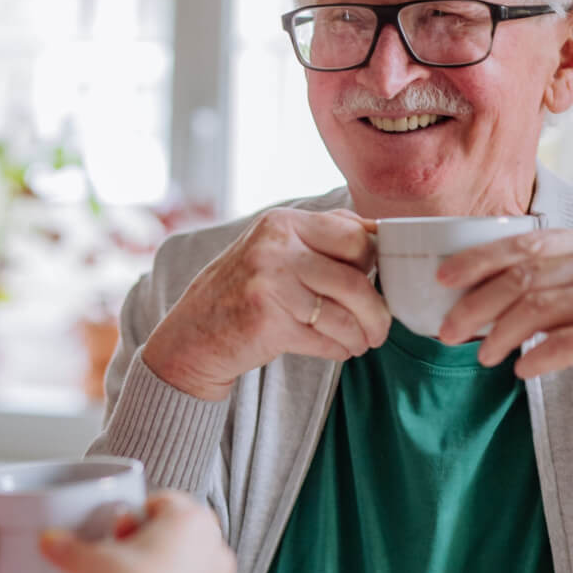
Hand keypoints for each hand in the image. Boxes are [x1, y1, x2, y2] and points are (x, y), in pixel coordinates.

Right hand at [40, 492, 234, 572]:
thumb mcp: (93, 561)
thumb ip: (70, 546)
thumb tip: (52, 540)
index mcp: (192, 519)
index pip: (160, 501)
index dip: (132, 516)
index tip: (117, 533)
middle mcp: (214, 545)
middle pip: (177, 528)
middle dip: (149, 539)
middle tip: (122, 556)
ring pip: (188, 558)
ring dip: (163, 564)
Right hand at [141, 208, 391, 400]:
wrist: (194, 334)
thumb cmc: (244, 290)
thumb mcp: (274, 248)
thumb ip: (322, 235)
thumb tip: (378, 232)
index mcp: (282, 223)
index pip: (354, 236)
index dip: (373, 263)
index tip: (374, 283)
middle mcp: (275, 248)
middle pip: (355, 278)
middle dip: (376, 308)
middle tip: (379, 325)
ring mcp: (270, 285)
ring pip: (345, 315)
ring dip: (361, 336)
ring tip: (359, 342)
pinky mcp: (269, 323)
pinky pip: (326, 340)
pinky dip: (340, 350)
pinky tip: (337, 349)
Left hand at [438, 230, 572, 462]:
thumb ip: (558, 284)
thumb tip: (483, 291)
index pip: (526, 244)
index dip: (478, 259)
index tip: (442, 279)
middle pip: (524, 275)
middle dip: (476, 303)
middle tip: (445, 329)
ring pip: (538, 308)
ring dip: (499, 334)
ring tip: (479, 356)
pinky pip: (565, 344)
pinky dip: (536, 358)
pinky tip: (521, 370)